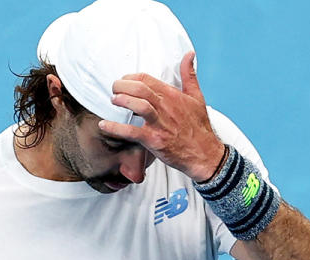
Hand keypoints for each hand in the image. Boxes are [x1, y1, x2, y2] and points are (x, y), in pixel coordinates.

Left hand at [98, 51, 225, 181]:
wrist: (205, 154)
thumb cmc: (199, 127)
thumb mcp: (197, 98)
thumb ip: (189, 75)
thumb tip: (189, 54)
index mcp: (172, 95)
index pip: (146, 79)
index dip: (130, 78)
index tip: (124, 82)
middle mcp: (166, 107)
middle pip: (139, 88)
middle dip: (121, 86)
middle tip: (114, 89)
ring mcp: (160, 124)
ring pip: (137, 105)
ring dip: (121, 101)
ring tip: (113, 101)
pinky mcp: (155, 140)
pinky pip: (132, 132)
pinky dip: (116, 128)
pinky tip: (104, 125)